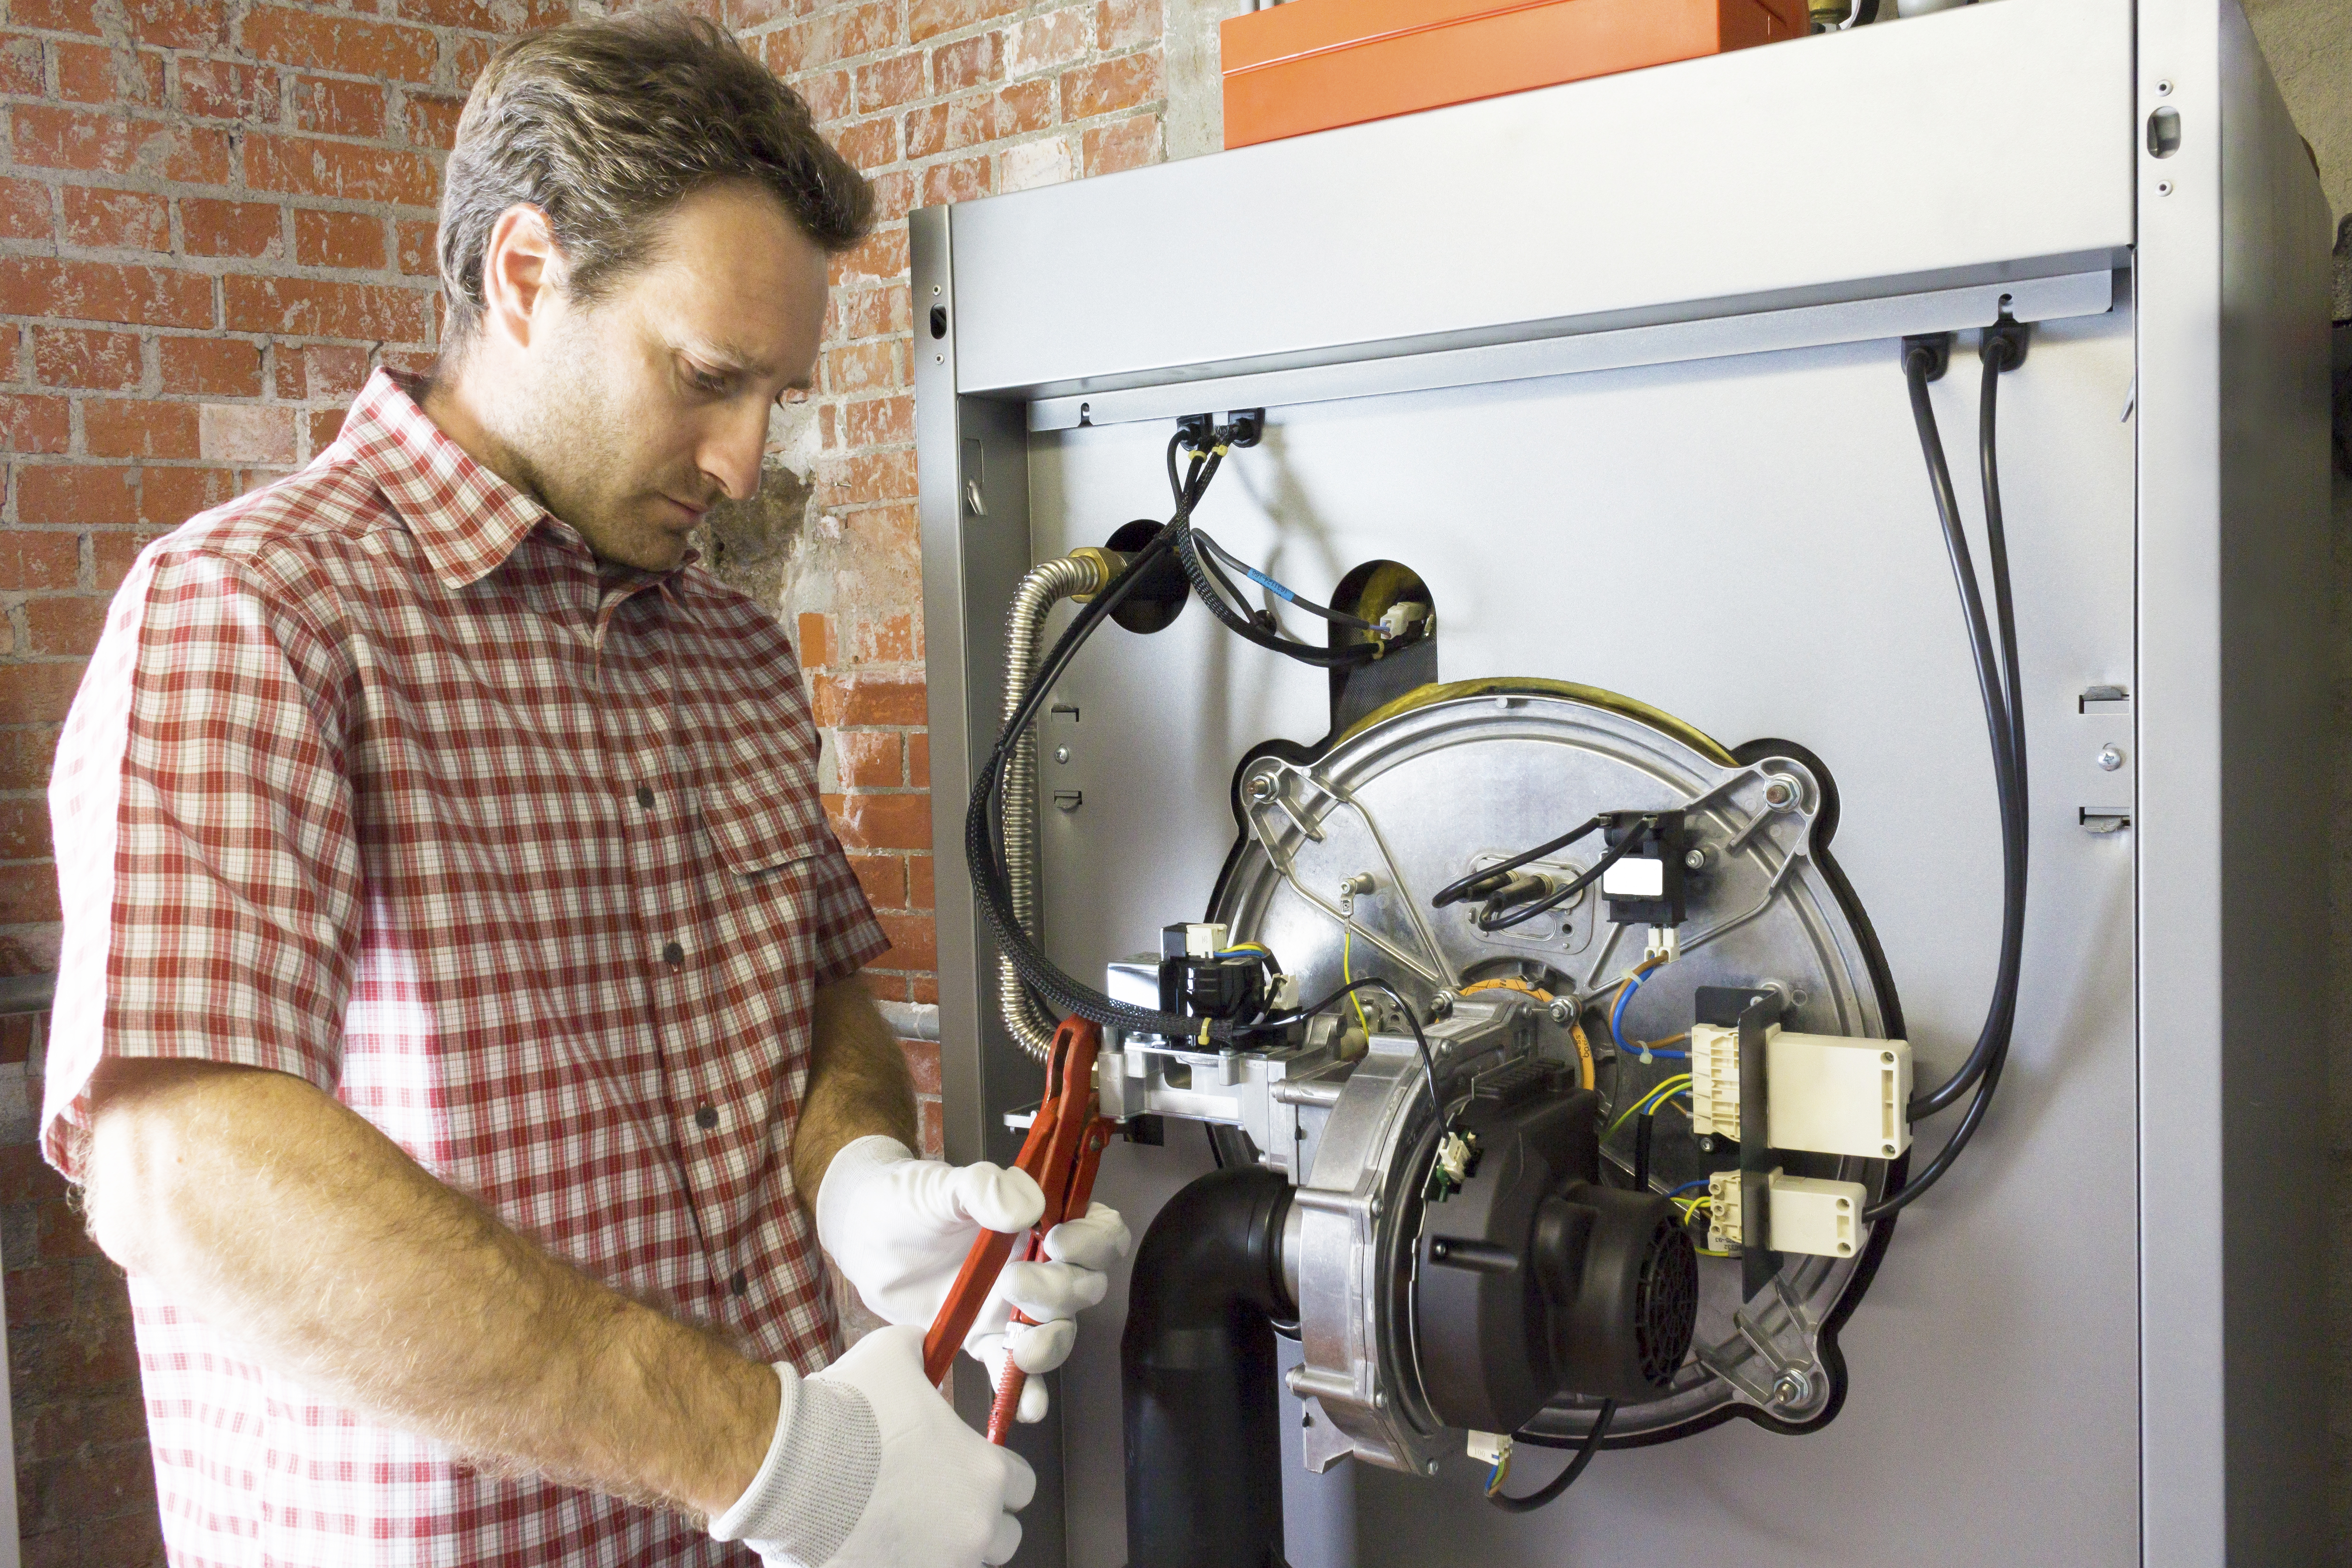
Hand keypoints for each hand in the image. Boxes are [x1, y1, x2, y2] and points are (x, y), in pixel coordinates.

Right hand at [711, 1326, 1034, 1567]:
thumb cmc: (845, 1411)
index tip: (969, 1466)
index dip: (997, 1473)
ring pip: (959, 1561)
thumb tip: (926, 1345)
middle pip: (1001, 1536)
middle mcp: (973, 1530)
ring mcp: (935, 1565)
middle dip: (976, 1519)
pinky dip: (898, 1558)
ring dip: (940, 1545)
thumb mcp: (894, 1355)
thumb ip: (923, 1352)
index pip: (1022, 1486)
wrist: (785, 1464)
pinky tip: (871, 1537)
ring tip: (900, 1519)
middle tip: (938, 1499)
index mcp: (986, 1474)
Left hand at [814, 1136, 1130, 1420]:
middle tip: (1013, 1282)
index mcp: (1039, 1221)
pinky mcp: (983, 1339)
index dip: (1094, 1241)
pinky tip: (1025, 1408)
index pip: (1099, 1231)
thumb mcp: (942, 1185)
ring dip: (1050, 1344)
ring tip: (1019, 1346)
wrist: (864, 1236)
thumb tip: (1028, 1206)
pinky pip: (1012, 1370)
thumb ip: (983, 1188)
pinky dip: (1024, 1393)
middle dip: (1061, 1290)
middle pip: (1083, 1286)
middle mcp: (1038, 1264)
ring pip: (1058, 1331)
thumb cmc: (908, 1201)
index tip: (1057, 1240)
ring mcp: (1012, 1306)